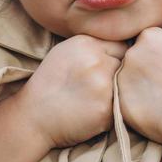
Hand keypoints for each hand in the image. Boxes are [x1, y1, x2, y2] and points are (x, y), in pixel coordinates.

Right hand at [16, 34, 130, 148]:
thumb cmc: (49, 84)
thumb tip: (124, 46)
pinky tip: (92, 110)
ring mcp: (103, 86)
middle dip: (118, 74)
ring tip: (94, 98)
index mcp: (86, 44)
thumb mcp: (64, 52)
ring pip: (126, 86)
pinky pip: (121, 107)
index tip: (105, 68)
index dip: (116, 57)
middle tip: (99, 85)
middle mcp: (97, 62)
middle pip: (127, 65)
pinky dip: (111, 110)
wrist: (33, 117)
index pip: (122, 45)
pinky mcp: (106, 110)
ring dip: (117, 92)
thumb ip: (93, 46)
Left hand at [115, 21, 161, 146]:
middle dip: (148, 65)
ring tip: (161, 94)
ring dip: (140, 82)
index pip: (149, 38)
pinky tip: (153, 105)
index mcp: (148, 36)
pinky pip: (125, 96)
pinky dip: (136, 100)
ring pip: (128, 76)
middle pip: (136, 55)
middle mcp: (130, 54)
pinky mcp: (119, 101)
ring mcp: (122, 78)